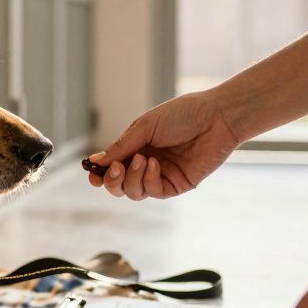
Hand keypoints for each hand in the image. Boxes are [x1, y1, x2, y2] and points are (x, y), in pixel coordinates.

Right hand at [86, 90, 240, 199]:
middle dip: (112, 180)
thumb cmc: (181, 115)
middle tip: (116, 168)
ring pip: (133, 192)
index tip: (92, 173)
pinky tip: (155, 164)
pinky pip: (153, 191)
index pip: (111, 167)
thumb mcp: (144, 127)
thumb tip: (95, 162)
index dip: (100, 173)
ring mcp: (161, 176)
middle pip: (118, 185)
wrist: (215, 117)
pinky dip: (149, 180)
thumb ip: (120, 146)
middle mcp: (145, 164)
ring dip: (132, 178)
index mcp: (136, 147)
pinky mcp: (176, 185)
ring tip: (142, 159)